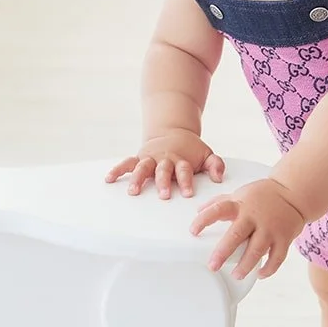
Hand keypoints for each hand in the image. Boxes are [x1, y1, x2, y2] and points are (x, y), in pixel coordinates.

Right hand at [106, 132, 224, 198]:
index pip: (184, 170)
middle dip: (162, 182)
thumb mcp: (207, 154)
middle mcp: (164, 159)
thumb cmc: (191, 149)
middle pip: (163, 170)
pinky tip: (109, 179)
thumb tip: (218, 178)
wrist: (173, 131)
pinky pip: (126, 163)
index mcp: (181, 159)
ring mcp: (150, 158)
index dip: (186, 181)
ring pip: (143, 167)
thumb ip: (215, 165)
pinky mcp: (139, 157)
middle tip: (163, 195)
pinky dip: (117, 170)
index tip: (187, 194)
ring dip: (138, 178)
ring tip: (133, 191)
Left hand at [189, 178, 305, 279]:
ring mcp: (270, 229)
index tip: (193, 231)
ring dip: (246, 265)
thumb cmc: (263, 196)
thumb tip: (198, 210)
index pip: (218, 210)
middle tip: (212, 265)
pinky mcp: (284, 238)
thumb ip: (219, 202)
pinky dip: (269, 268)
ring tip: (236, 274)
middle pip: (236, 235)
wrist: (293, 193)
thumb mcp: (239, 194)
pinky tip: (260, 274)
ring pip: (257, 250)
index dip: (204, 220)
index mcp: (240, 206)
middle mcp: (254, 217)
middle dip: (223, 252)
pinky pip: (277, 257)